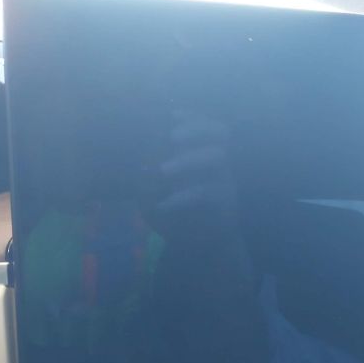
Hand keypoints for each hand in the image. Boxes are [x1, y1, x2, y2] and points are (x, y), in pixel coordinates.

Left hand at [141, 109, 240, 245]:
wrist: (199, 247)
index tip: (172, 114)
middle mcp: (219, 164)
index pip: (207, 126)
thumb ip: (148, 177)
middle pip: (220, 132)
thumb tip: (137, 163)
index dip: (194, 117)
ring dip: (189, 159)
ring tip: (163, 170)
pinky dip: (183, 196)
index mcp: (205, 156)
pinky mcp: (226, 204)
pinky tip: (163, 204)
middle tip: (173, 136)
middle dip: (197, 127)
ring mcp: (225, 182)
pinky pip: (208, 192)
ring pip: (217, 157)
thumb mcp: (155, 194)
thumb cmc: (175, 215)